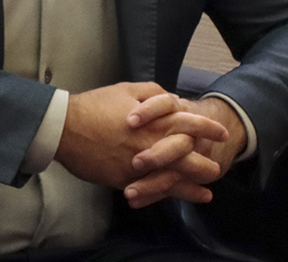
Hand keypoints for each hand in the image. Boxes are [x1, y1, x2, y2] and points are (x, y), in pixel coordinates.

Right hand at [55, 82, 228, 205]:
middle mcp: (153, 144)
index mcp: (155, 120)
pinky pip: (155, 190)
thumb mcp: (126, 89)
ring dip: (195, 186)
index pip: (191, 124)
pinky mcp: (128, 180)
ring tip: (207, 191)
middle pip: (191, 158)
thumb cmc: (95, 106)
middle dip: (207, 164)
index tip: (221, 133)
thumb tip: (171, 99)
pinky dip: (169, 195)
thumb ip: (153, 93)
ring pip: (177, 180)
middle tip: (217, 167)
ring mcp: (142, 165)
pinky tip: (178, 198)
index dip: (209, 129)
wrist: (66, 128)